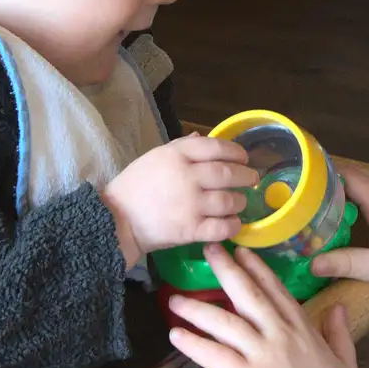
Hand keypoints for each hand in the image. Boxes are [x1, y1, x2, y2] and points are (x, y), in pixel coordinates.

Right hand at [102, 136, 256, 266]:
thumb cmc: (134, 186)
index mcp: (176, 155)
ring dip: (240, 202)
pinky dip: (233, 225)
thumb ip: (180, 147)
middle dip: (246, 176)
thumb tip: (202, 137)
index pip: (215, 147)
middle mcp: (187, 176)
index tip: (243, 157)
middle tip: (252, 179)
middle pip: (227, 173)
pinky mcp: (191, 230)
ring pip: (229, 201)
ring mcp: (190, 204)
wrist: (116, 220)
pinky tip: (234, 223)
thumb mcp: (153, 157)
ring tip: (240, 203)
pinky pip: (222, 227)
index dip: (235, 151)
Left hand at [167, 246, 363, 367]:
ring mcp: (265, 357)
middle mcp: (283, 337)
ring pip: (226, 322)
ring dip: (197, 308)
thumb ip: (339, 334)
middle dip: (226, 269)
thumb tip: (337, 308)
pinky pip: (215, 356)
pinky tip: (175, 335)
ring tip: (175, 298)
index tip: (241, 251)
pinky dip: (193, 344)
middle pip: (249, 295)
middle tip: (207, 249)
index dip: (258, 269)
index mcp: (305, 332)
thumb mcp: (346, 364)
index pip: (277, 292)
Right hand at [310, 169, 368, 337]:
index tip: (305, 184)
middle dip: (336, 191)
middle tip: (311, 205)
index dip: (326, 176)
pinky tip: (362, 226)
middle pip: (361, 182)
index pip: (351, 175)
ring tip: (331, 216)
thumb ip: (342, 263)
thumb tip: (310, 263)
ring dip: (354, 199)